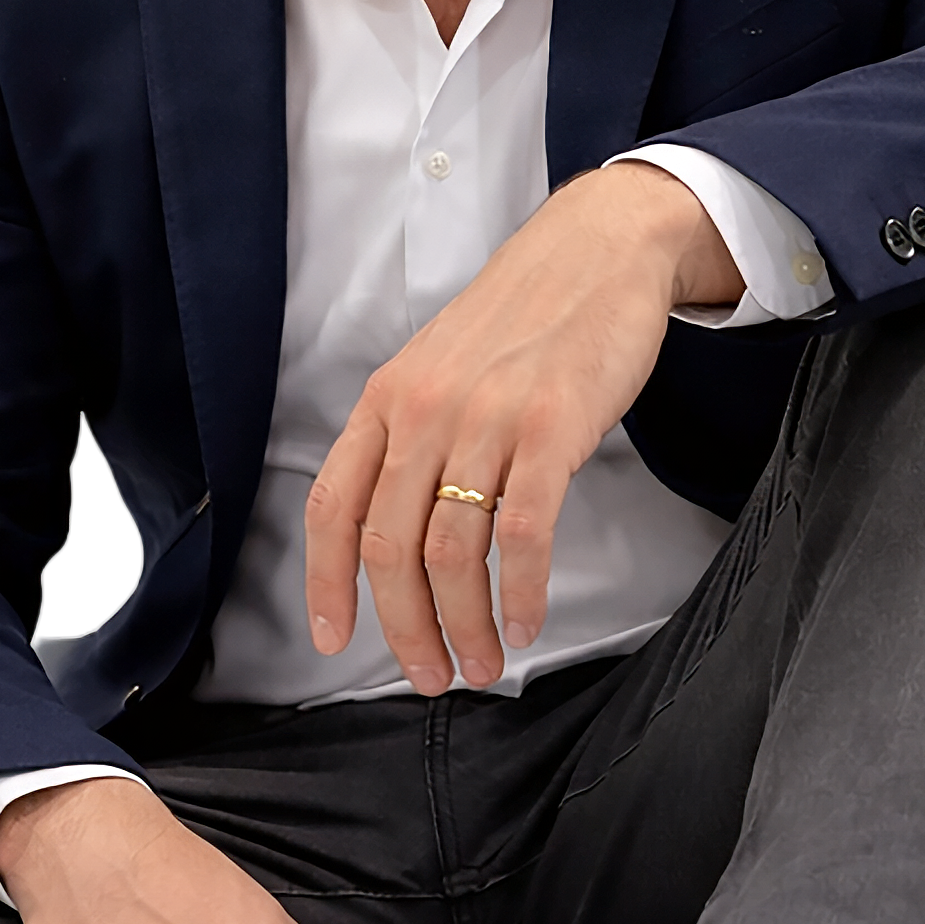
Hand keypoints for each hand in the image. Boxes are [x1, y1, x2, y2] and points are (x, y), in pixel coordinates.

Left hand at [304, 161, 740, 694]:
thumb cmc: (525, 318)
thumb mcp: (441, 368)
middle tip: (431, 674)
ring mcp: (486, 418)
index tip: (334, 640)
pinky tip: (524, 621)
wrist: (597, 249)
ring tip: (481, 661)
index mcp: (388, 400)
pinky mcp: (552, 427)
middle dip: (405, 629)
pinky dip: (519, 593)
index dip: (326, 585)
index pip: (333, 507)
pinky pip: (522, 534)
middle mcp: (425, 410)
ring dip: (463, 625)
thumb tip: (397, 532)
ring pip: (453, 552)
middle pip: (390, 548)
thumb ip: (412, 439)